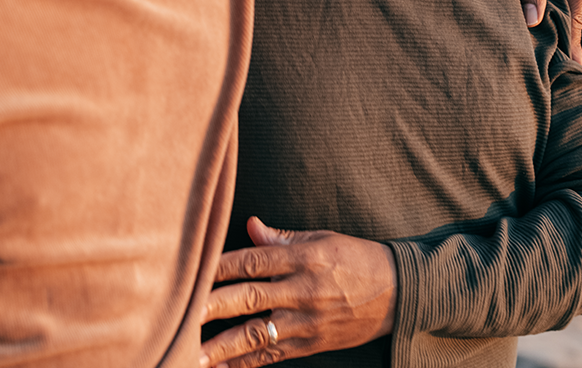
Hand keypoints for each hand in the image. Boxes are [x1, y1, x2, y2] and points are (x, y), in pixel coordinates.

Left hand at [200, 217, 396, 366]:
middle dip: (212, 306)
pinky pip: (272, 356)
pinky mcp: (312, 344)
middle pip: (249, 298)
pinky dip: (246, 364)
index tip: (192, 269)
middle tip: (181, 313)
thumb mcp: (324, 239)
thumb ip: (283, 238)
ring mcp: (307, 321)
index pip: (254, 260)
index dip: (220, 265)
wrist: (399, 293)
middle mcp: (304, 290)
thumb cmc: (358, 259)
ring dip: (222, 345)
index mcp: (305, 258)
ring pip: (257, 335)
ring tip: (192, 353)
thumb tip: (249, 226)